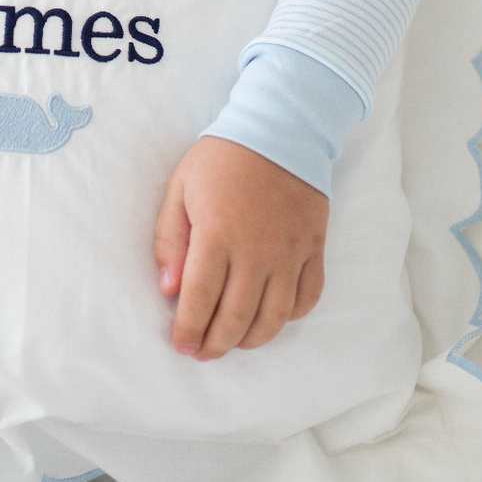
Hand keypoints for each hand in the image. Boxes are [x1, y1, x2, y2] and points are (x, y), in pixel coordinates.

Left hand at [154, 136, 327, 359]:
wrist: (279, 128)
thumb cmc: (221, 158)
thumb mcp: (180, 189)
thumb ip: (170, 240)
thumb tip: (168, 289)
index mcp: (217, 236)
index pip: (200, 300)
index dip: (188, 330)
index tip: (181, 345)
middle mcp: (256, 252)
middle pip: (236, 318)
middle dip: (215, 344)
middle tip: (202, 352)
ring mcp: (289, 253)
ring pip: (273, 318)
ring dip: (251, 339)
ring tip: (233, 342)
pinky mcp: (314, 248)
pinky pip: (307, 297)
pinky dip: (289, 317)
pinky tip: (271, 317)